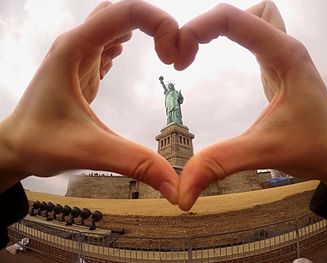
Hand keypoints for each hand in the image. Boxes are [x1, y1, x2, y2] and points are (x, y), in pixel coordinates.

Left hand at [0, 0, 179, 203]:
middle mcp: (76, 45)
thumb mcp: (90, 151)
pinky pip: (106, 40)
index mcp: (74, 49)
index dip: (159, 24)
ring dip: (142, 30)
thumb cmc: (39, 143)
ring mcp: (78, 55)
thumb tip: (174, 184)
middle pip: (122, 10)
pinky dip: (125, 41)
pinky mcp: (81, 68)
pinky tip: (127, 56)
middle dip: (154, 23)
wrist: (14, 148)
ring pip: (113, 21)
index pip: (125, 11)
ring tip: (162, 53)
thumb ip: (135, 162)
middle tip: (171, 52)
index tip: (171, 57)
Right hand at [177, 1, 326, 210]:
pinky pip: (253, 33)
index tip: (179, 56)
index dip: (198, 27)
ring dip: (224, 26)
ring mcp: (282, 54)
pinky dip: (231, 36)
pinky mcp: (277, 64)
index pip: (234, 18)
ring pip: (252, 16)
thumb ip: (219, 164)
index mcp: (284, 55)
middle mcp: (284, 47)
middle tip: (189, 50)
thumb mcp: (262, 152)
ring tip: (201, 49)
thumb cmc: (311, 147)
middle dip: (210, 23)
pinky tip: (220, 54)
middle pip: (244, 10)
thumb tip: (183, 190)